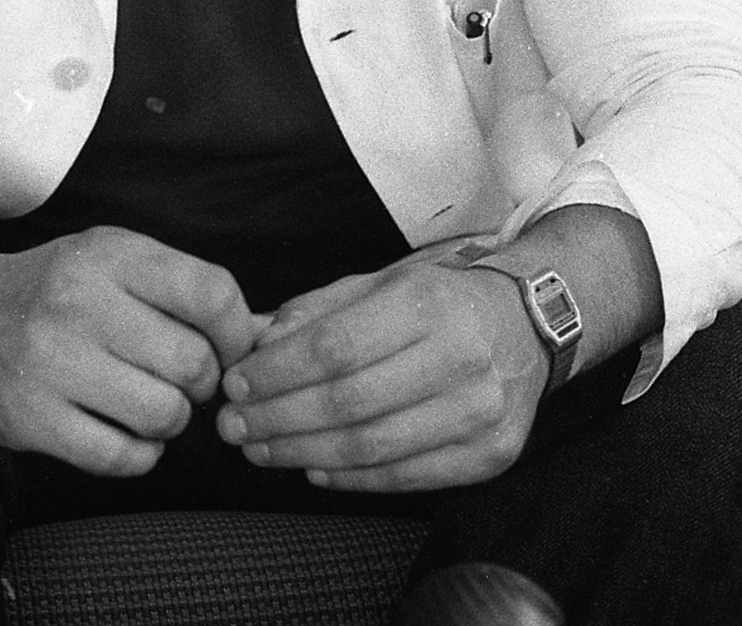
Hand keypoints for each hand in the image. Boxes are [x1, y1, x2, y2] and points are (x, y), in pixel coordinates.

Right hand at [0, 225, 267, 475]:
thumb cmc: (47, 291)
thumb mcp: (108, 261)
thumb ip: (180, 290)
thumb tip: (263, 336)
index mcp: (109, 253)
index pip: (211, 293)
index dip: (238, 333)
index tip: (231, 351)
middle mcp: (81, 300)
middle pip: (193, 362)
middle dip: (200, 384)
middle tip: (177, 380)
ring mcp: (52, 360)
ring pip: (164, 414)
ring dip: (169, 422)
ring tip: (147, 407)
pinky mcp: (29, 417)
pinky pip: (121, 457)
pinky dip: (138, 455)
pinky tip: (122, 434)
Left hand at [216, 259, 547, 491]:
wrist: (528, 325)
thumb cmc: (441, 301)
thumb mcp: (381, 284)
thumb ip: (317, 311)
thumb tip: (254, 341)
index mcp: (427, 304)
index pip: (336, 348)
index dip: (277, 372)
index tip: (236, 384)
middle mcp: (460, 358)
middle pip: (348, 402)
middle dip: (279, 419)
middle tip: (234, 427)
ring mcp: (480, 412)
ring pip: (373, 447)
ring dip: (303, 454)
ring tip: (261, 450)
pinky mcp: (490, 456)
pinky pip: (406, 477)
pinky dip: (351, 479)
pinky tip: (313, 469)